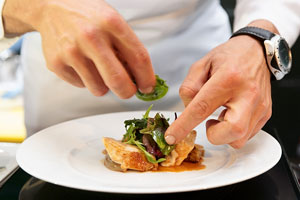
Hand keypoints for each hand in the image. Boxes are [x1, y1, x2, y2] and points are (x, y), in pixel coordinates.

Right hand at [3, 0, 155, 97]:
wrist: (52, 6)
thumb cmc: (88, 16)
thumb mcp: (112, 21)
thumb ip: (127, 47)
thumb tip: (138, 77)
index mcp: (112, 23)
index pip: (139, 58)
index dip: (147, 78)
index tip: (148, 87)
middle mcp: (92, 37)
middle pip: (118, 81)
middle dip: (128, 92)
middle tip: (128, 91)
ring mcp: (72, 51)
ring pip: (99, 89)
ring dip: (104, 85)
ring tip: (98, 69)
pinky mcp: (56, 63)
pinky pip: (81, 86)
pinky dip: (86, 80)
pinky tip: (81, 63)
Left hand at [165, 21, 274, 148]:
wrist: (257, 51)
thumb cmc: (229, 57)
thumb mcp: (201, 64)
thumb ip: (189, 87)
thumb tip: (187, 110)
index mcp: (228, 78)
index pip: (202, 108)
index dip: (184, 126)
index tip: (172, 137)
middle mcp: (247, 93)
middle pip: (233, 130)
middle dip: (214, 136)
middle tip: (209, 123)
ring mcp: (260, 105)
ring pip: (240, 138)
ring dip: (224, 134)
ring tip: (221, 115)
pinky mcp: (265, 113)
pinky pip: (247, 135)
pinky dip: (233, 132)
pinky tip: (230, 115)